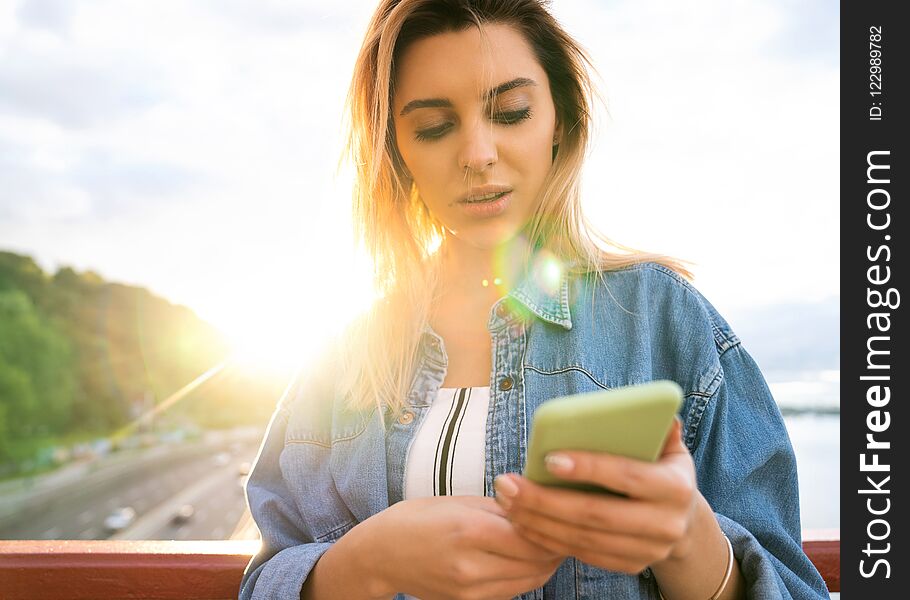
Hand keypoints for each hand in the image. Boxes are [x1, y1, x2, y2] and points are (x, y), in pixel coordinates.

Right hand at [368, 495, 565, 599]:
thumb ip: (501, 508)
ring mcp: (470, 591)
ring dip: (544, 563)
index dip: (553, 527)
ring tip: (548, 542)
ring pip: (529, 581)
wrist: (381, 555)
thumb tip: (537, 506)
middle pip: (536, 563)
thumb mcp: (459, 502)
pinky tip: (524, 558)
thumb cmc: (418, 518)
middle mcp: (472, 566)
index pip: (531, 537)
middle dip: (555, 546)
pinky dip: (524, 575)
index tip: (563, 514)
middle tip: (564, 528)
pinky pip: (511, 591)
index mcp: (470, 531)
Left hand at [493, 418, 699, 573]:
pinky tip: (522, 521)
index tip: (549, 458)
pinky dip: (548, 539)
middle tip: (508, 484)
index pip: (627, 475)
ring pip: (583, 538)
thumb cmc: (662, 469)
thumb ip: (657, 428)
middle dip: (545, 500)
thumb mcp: (668, 446)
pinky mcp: (630, 566)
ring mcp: (648, 551)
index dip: (589, 467)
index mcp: (676, 487)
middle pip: (595, 514)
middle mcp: (666, 525)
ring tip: (506, 500)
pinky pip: (582, 554)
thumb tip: (655, 410)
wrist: (683, 519)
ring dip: (538, 521)